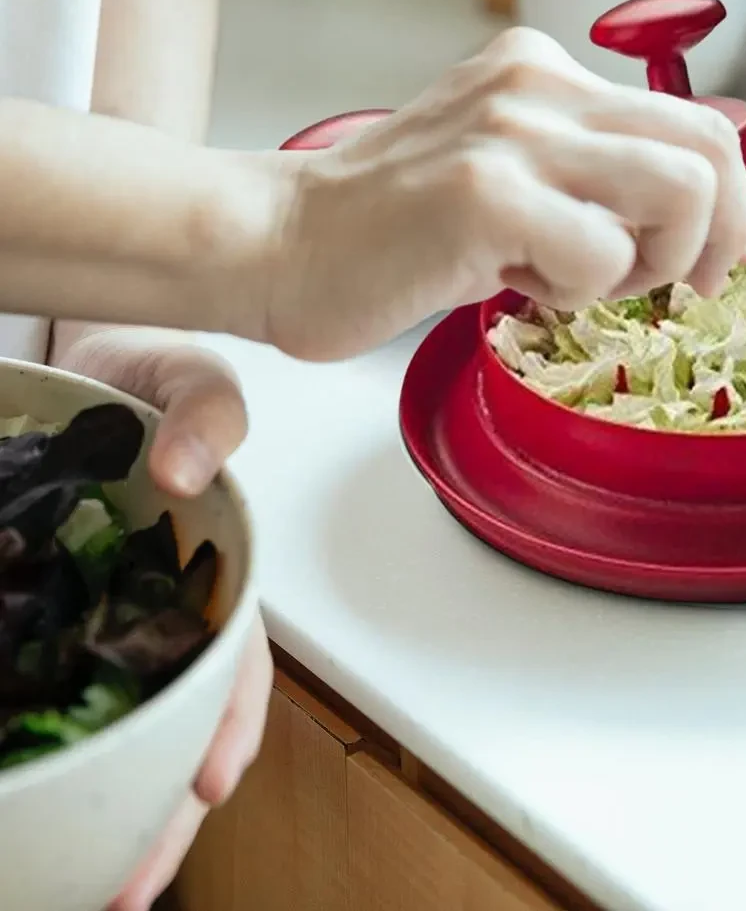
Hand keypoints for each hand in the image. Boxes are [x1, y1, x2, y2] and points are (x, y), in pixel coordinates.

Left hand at [54, 328, 272, 910]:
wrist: (72, 370)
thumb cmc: (141, 374)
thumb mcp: (188, 375)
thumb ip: (210, 408)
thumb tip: (187, 470)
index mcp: (212, 567)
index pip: (234, 659)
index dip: (229, 723)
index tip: (208, 786)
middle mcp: (161, 608)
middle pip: (178, 724)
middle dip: (163, 810)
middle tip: (128, 887)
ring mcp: (100, 621)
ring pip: (118, 731)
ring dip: (108, 811)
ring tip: (82, 888)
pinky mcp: (47, 622)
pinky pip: (51, 699)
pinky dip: (49, 761)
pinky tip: (26, 810)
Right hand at [258, 26, 745, 361]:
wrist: (284, 244)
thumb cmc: (392, 230)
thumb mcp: (507, 178)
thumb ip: (589, 181)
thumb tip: (695, 221)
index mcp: (544, 73)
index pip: (696, 122)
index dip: (731, 203)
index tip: (709, 261)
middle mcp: (537, 85)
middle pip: (710, 151)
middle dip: (718, 241)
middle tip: (677, 289)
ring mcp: (510, 133)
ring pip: (678, 195)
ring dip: (650, 266)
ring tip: (579, 283)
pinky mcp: (484, 192)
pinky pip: (600, 255)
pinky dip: (576, 294)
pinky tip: (517, 287)